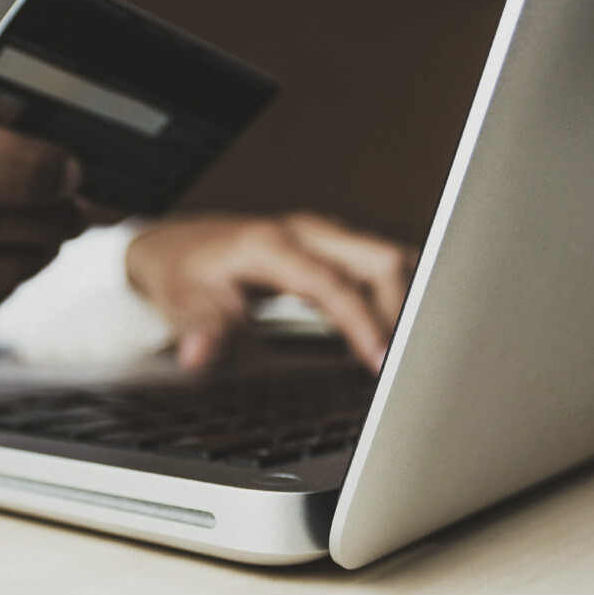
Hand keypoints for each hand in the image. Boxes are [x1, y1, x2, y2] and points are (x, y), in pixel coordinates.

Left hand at [125, 212, 417, 371]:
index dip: (361, 322)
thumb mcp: (183, 303)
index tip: (381, 360)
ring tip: (416, 351)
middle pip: (379, 259)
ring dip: (410, 301)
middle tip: (411, 362)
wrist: (177, 245)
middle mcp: (305, 232)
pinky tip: (402, 330)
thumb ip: (201, 329)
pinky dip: (399, 295)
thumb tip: (198, 355)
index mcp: (270, 244)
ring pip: (389, 258)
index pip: (331, 283)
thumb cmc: (183, 273)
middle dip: (404, 309)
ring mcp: (323, 235)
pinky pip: (381, 265)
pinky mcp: (333, 246)